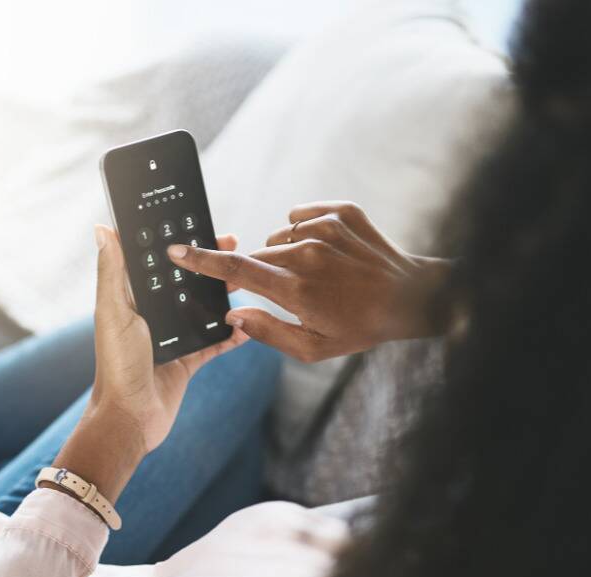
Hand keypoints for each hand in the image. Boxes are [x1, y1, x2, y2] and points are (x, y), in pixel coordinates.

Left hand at [50, 226, 247, 500]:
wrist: (130, 420)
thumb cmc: (116, 366)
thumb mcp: (113, 312)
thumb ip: (112, 271)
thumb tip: (103, 228)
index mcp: (130, 299)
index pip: (156, 262)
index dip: (176, 242)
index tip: (199, 223)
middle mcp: (151, 315)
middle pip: (184, 281)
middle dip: (208, 264)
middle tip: (234, 245)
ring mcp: (171, 338)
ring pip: (202, 308)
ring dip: (222, 295)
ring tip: (244, 279)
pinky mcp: (187, 361)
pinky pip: (214, 342)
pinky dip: (231, 333)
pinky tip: (247, 323)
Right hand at [167, 202, 451, 362]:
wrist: (412, 296)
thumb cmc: (359, 328)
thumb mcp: (313, 349)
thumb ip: (267, 332)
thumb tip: (233, 315)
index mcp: (295, 289)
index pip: (236, 270)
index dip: (202, 260)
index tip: (178, 250)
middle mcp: (306, 253)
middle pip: (257, 256)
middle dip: (260, 272)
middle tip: (291, 291)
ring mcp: (324, 229)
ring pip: (279, 236)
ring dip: (285, 254)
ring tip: (319, 275)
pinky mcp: (340, 212)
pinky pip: (301, 216)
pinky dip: (305, 232)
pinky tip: (329, 253)